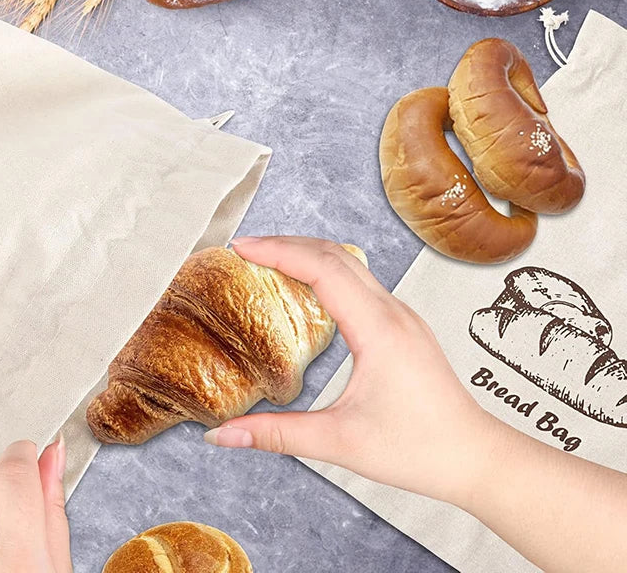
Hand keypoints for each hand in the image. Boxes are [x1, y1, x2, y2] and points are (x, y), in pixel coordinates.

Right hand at [203, 236, 497, 504]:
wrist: (476, 456)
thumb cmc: (420, 449)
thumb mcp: (340, 443)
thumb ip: (278, 435)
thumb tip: (224, 435)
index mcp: (378, 328)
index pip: (322, 268)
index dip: (278, 251)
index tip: (242, 248)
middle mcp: (392, 311)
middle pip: (334, 254)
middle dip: (287, 244)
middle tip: (246, 249)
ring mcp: (401, 315)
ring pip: (350, 263)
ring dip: (308, 254)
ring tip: (269, 260)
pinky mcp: (403, 326)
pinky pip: (361, 282)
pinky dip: (327, 272)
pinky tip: (309, 288)